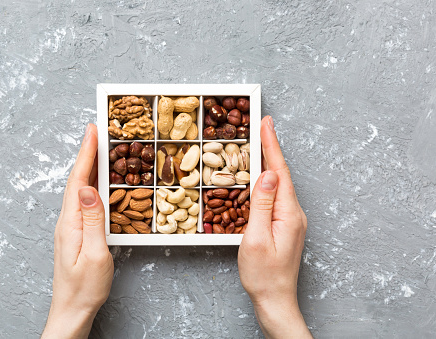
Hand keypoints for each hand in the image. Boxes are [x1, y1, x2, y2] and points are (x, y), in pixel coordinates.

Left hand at [42, 124, 113, 338]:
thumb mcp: (95, 254)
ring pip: (79, 189)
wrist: (72, 310)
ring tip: (99, 149)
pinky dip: (90, 184)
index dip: (86, 153)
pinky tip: (97, 182)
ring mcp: (70, 226)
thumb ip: (93, 221)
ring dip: (88, 167)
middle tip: (97, 132)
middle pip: (76, 180)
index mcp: (70, 222)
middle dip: (87, 153)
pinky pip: (83, 200)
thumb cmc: (85, 287)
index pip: (78, 180)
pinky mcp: (75, 232)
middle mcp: (67, 220)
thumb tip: (89, 189)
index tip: (92, 131)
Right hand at [238, 116, 310, 338]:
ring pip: (279, 183)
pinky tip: (261, 174)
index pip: (279, 171)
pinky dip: (268, 179)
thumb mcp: (255, 238)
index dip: (272, 145)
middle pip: (281, 173)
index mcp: (288, 213)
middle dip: (271, 147)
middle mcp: (294, 213)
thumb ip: (261, 204)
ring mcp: (291, 219)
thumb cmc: (263, 274)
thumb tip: (266, 174)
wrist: (275, 299)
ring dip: (270, 161)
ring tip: (260, 142)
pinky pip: (276, 195)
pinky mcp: (285, 224)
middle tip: (263, 124)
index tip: (267, 123)